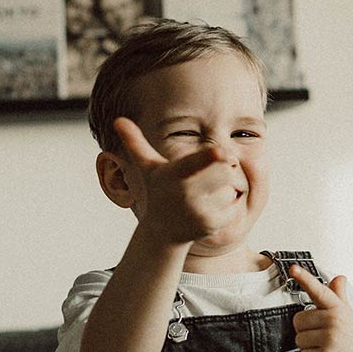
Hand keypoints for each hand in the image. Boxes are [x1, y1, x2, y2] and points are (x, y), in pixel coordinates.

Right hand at [114, 117, 243, 243]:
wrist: (162, 231)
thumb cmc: (159, 191)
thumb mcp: (147, 168)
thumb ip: (135, 143)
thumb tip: (118, 120)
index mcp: (175, 174)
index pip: (197, 162)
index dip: (211, 157)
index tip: (221, 151)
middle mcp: (187, 194)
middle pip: (225, 171)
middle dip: (226, 167)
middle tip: (218, 168)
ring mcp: (200, 212)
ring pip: (231, 189)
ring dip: (226, 189)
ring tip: (208, 193)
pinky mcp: (212, 225)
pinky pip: (234, 207)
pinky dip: (230, 206)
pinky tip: (213, 207)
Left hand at [290, 265, 352, 351]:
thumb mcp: (348, 315)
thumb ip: (338, 296)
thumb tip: (339, 278)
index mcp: (338, 308)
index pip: (318, 291)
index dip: (304, 278)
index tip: (293, 268)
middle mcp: (334, 320)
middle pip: (298, 321)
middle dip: (305, 331)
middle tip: (322, 337)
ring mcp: (330, 338)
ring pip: (299, 340)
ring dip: (308, 348)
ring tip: (325, 349)